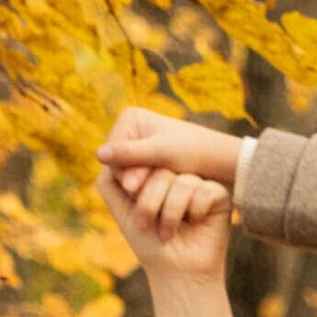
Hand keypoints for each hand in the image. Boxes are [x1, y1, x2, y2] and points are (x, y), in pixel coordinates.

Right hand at [96, 107, 243, 196]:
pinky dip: (148, 186)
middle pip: (120, 161)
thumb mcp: (161, 155)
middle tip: (142, 197)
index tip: (135, 189)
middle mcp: (131, 127)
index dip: (122, 171)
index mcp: (130, 118)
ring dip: (140, 186)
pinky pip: (140, 175)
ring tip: (152, 199)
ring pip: (129, 171)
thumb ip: (131, 155)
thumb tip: (98, 155)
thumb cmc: (193, 153)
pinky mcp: (148, 157)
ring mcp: (139, 142)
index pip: (113, 151)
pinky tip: (159, 197)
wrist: (218, 158)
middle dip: (132, 179)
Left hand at [97, 164, 232, 316]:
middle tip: (146, 224)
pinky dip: (194, 211)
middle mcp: (178, 175)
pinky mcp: (219, 196)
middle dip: (150, 201)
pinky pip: (205, 190)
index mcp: (156, 174)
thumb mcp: (120, 207)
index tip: (131, 202)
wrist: (177, 272)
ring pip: (183, 182)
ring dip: (171, 212)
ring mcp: (200, 184)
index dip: (137, 180)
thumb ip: (110, 178)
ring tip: (167, 233)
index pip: (145, 160)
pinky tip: (194, 224)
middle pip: (162, 170)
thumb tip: (113, 153)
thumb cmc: (149, 242)